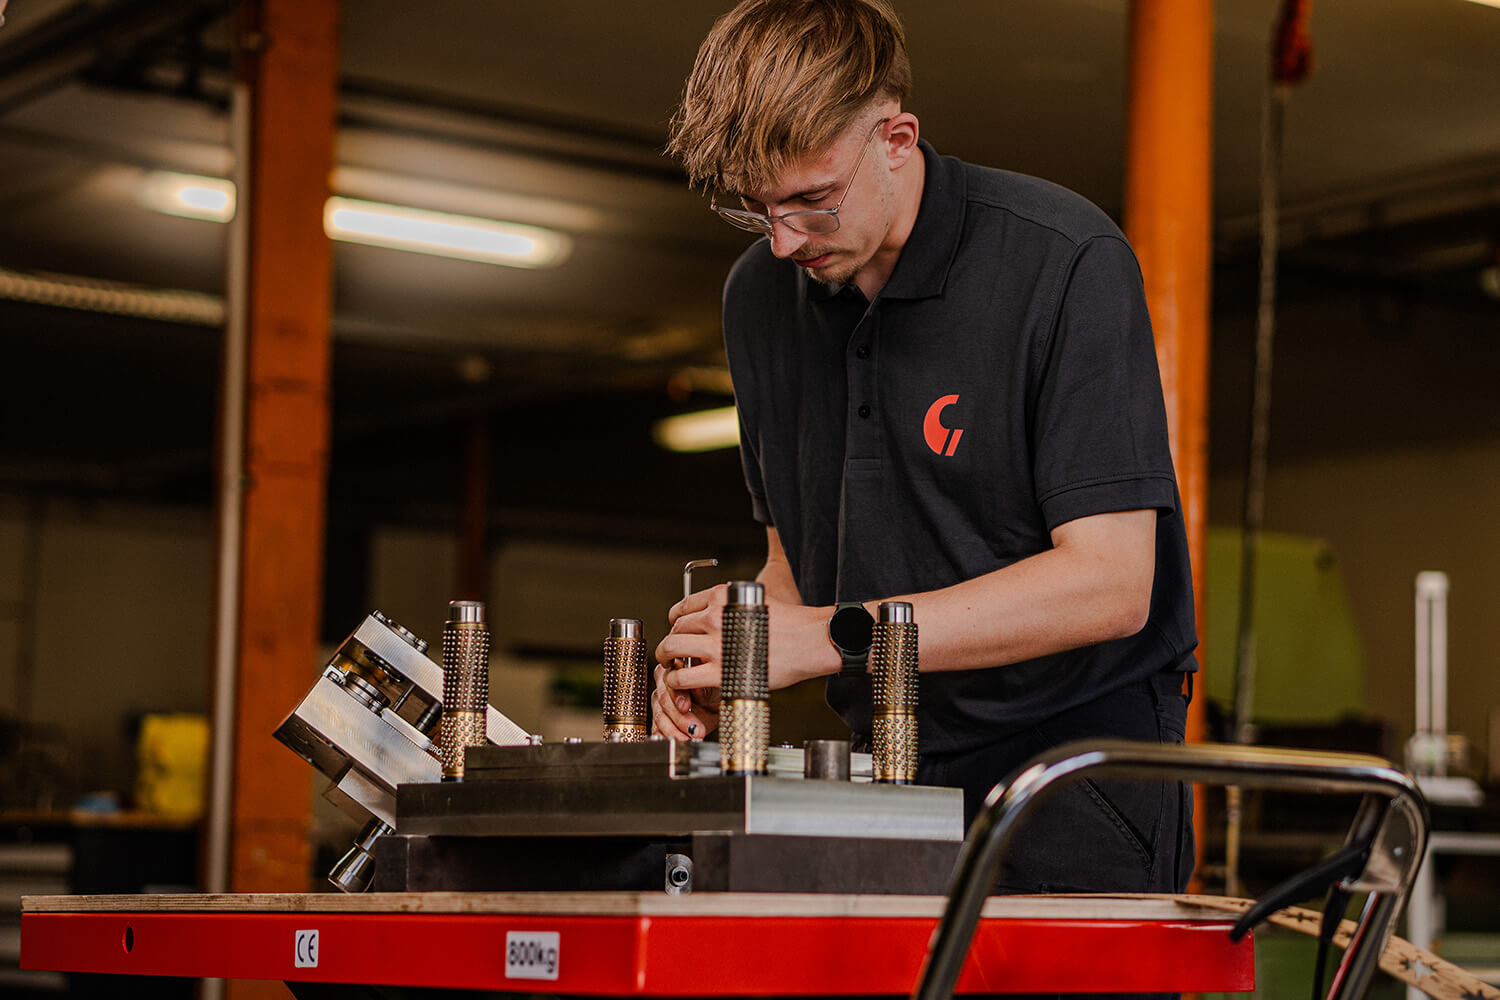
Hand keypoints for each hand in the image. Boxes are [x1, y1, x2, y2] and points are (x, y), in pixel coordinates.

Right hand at [651, 662, 719, 739]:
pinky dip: (668, 736)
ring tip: (690, 737)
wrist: (720, 707)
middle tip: (694, 728)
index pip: (669, 679)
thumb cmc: (718, 693)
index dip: (677, 694)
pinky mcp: (659, 717)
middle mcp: (664, 682)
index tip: (686, 707)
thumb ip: (705, 688)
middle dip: (679, 718)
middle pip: (663, 700)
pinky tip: (679, 740)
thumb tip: (696, 689)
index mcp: (677, 667)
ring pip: (659, 716)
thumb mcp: (716, 689)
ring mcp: (659, 700)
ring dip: (675, 730)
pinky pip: (657, 728)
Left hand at [654, 583, 839, 709]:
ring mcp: (716, 645)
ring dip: (666, 659)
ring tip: (671, 666)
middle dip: (670, 640)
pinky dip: (675, 680)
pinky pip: (682, 676)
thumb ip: (732, 605)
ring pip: (672, 649)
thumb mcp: (756, 599)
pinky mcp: (721, 671)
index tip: (677, 628)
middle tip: (674, 651)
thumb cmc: (790, 624)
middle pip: (675, 627)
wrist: (810, 641)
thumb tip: (716, 613)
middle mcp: (715, 617)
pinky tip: (681, 683)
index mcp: (723, 597)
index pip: (683, 606)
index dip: (675, 619)